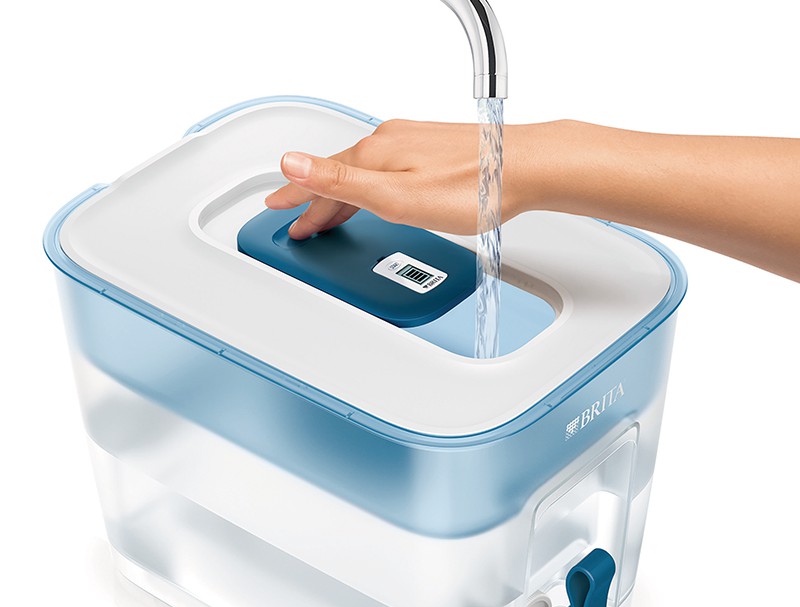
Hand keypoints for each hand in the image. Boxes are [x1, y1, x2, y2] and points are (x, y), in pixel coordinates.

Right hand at [264, 119, 540, 239]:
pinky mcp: (430, 152)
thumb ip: (343, 182)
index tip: (275, 206)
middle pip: (337, 175)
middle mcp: (389, 142)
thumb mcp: (397, 195)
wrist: (526, 168)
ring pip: (360, 173)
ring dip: (338, 195)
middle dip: (313, 200)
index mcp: (374, 153)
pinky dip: (364, 187)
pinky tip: (371, 195)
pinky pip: (381, 170)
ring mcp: (411, 145)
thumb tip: (292, 162)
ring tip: (326, 214)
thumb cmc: (472, 187)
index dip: (294, 195)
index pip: (319, 176)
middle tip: (296, 219)